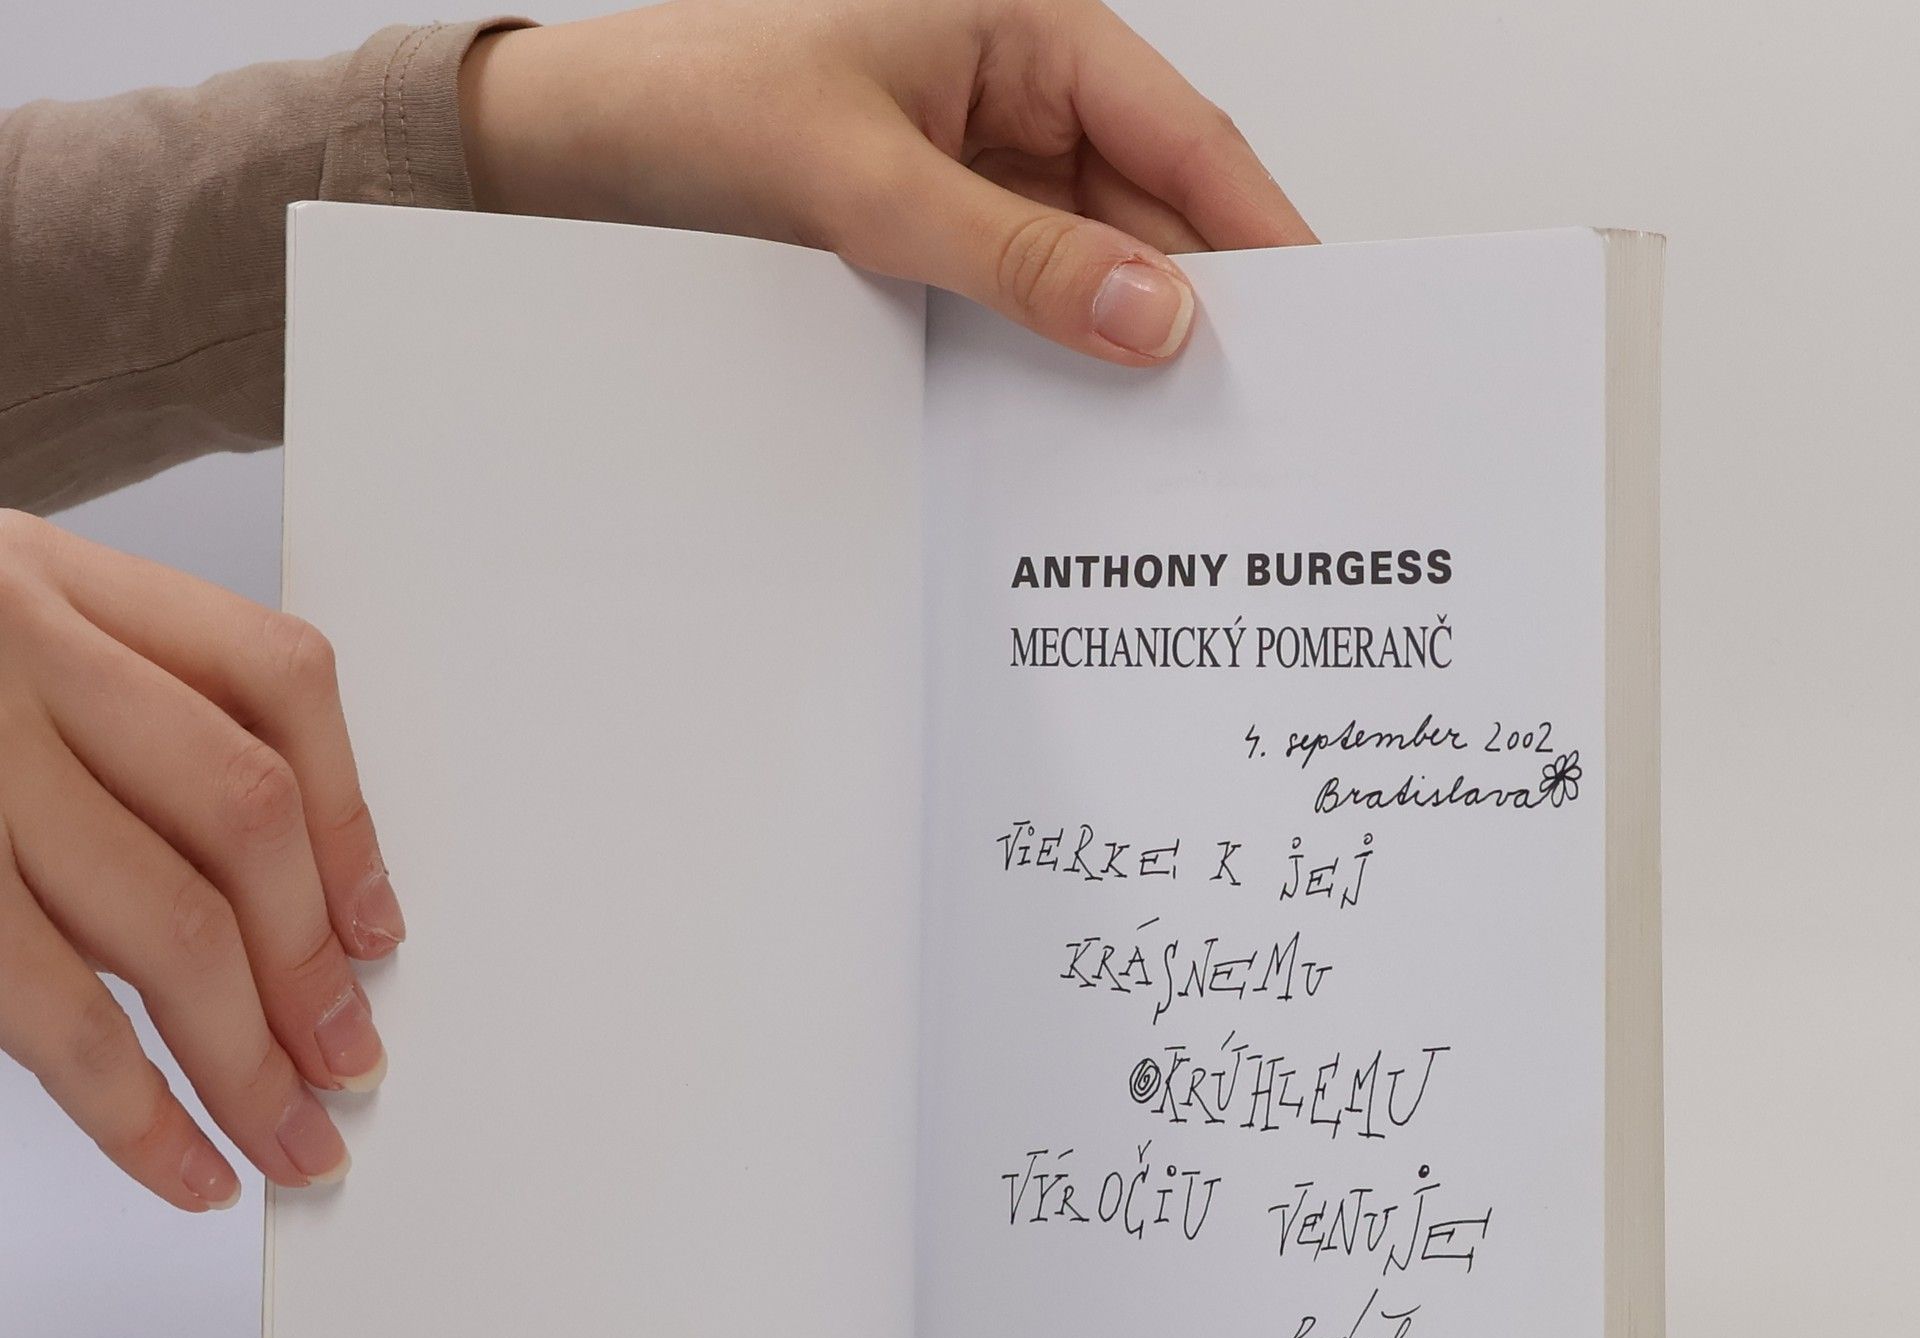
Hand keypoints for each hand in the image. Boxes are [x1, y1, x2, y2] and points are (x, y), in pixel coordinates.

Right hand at [0, 512, 401, 1209]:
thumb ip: (112, 709)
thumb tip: (284, 901)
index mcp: (52, 575)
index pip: (276, 682)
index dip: (348, 820)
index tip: (376, 930)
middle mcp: (10, 649)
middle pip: (238, 815)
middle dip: (309, 964)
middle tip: (348, 1066)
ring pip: (154, 918)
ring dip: (242, 1055)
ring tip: (289, 1141)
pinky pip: (36, 1002)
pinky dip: (121, 1102)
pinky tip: (173, 1159)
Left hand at [459, 0, 1313, 364]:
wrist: (588, 135)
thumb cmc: (702, 100)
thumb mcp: (868, 183)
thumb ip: (1017, 256)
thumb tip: (1150, 316)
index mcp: (1029, 25)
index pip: (1184, 136)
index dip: (1259, 230)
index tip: (1321, 316)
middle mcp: (1023, 80)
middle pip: (1154, 197)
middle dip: (1203, 293)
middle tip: (1258, 400)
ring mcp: (987, 145)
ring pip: (1099, 241)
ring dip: (1130, 321)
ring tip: (1180, 418)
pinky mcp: (949, 200)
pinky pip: (1036, 267)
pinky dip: (1064, 325)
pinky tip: (1085, 392)